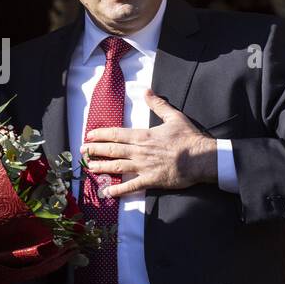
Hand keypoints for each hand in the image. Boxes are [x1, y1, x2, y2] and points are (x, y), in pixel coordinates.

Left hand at [81, 88, 216, 197]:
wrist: (202, 159)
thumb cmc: (189, 138)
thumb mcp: (173, 117)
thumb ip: (158, 104)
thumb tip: (146, 91)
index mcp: (144, 135)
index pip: (117, 134)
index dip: (101, 135)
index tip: (89, 135)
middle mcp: (140, 151)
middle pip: (112, 150)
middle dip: (95, 150)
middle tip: (82, 151)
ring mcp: (144, 167)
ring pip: (117, 167)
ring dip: (101, 167)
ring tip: (89, 167)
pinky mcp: (151, 180)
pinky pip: (131, 186)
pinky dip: (118, 190)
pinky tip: (107, 192)